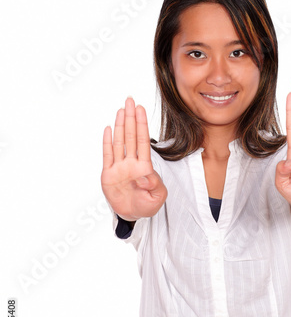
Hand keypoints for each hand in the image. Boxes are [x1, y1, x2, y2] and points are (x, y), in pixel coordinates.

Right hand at [101, 97, 166, 220]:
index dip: (141, 125)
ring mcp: (119, 167)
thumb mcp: (157, 198)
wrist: (132, 215)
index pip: (143, 141)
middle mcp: (131, 163)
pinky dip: (107, 142)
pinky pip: (107, 155)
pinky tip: (108, 129)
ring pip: (119, 142)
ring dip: (120, 126)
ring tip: (121, 110)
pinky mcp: (108, 174)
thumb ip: (155, 185)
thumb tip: (146, 176)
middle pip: (130, 136)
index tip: (141, 110)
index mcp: (144, 167)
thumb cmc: (146, 205)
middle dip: (131, 118)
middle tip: (130, 101)